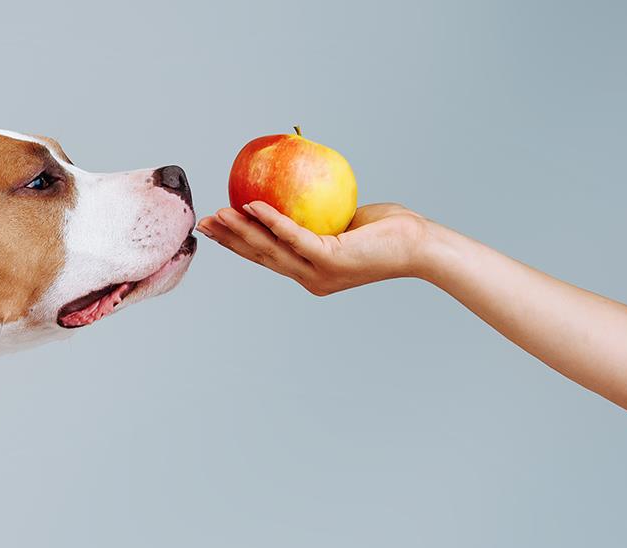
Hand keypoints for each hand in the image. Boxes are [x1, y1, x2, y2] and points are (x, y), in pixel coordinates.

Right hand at [196, 201, 432, 294]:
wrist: (422, 245)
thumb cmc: (391, 230)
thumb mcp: (346, 221)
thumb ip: (320, 214)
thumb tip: (296, 188)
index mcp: (312, 273)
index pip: (267, 258)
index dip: (238, 244)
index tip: (216, 228)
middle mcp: (312, 278)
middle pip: (261, 257)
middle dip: (229, 240)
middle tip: (204, 222)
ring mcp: (320, 272)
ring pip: (271, 249)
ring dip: (241, 230)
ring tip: (220, 213)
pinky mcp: (332, 260)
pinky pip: (294, 236)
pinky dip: (271, 220)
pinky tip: (253, 205)